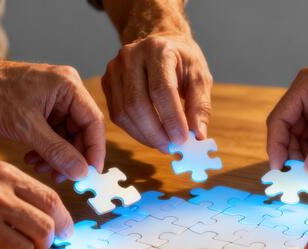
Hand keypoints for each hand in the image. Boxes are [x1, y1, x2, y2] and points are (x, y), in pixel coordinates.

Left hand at [0, 59, 104, 182]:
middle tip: (62, 178)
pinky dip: (46, 149)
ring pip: (67, 135)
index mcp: (69, 87)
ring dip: (58, 155)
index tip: (90, 174)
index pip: (93, 122)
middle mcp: (66, 91)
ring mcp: (54, 100)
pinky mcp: (42, 108)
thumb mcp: (27, 127)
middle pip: (82, 130)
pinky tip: (33, 159)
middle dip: (72, 156)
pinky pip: (53, 133)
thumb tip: (80, 172)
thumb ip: (57, 151)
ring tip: (41, 169)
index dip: (94, 150)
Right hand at [102, 34, 212, 151]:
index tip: (182, 140)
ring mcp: (115, 68)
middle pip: (137, 103)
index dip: (171, 118)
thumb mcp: (200, 77)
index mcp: (158, 50)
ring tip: (163, 144)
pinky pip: (117, 114)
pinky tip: (150, 136)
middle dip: (155, 132)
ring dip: (144, 135)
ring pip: (123, 112)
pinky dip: (134, 131)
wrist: (161, 42)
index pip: (161, 89)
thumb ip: (200, 106)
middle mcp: (131, 55)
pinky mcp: (107, 82)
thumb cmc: (183, 60)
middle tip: (171, 148)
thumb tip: (197, 135)